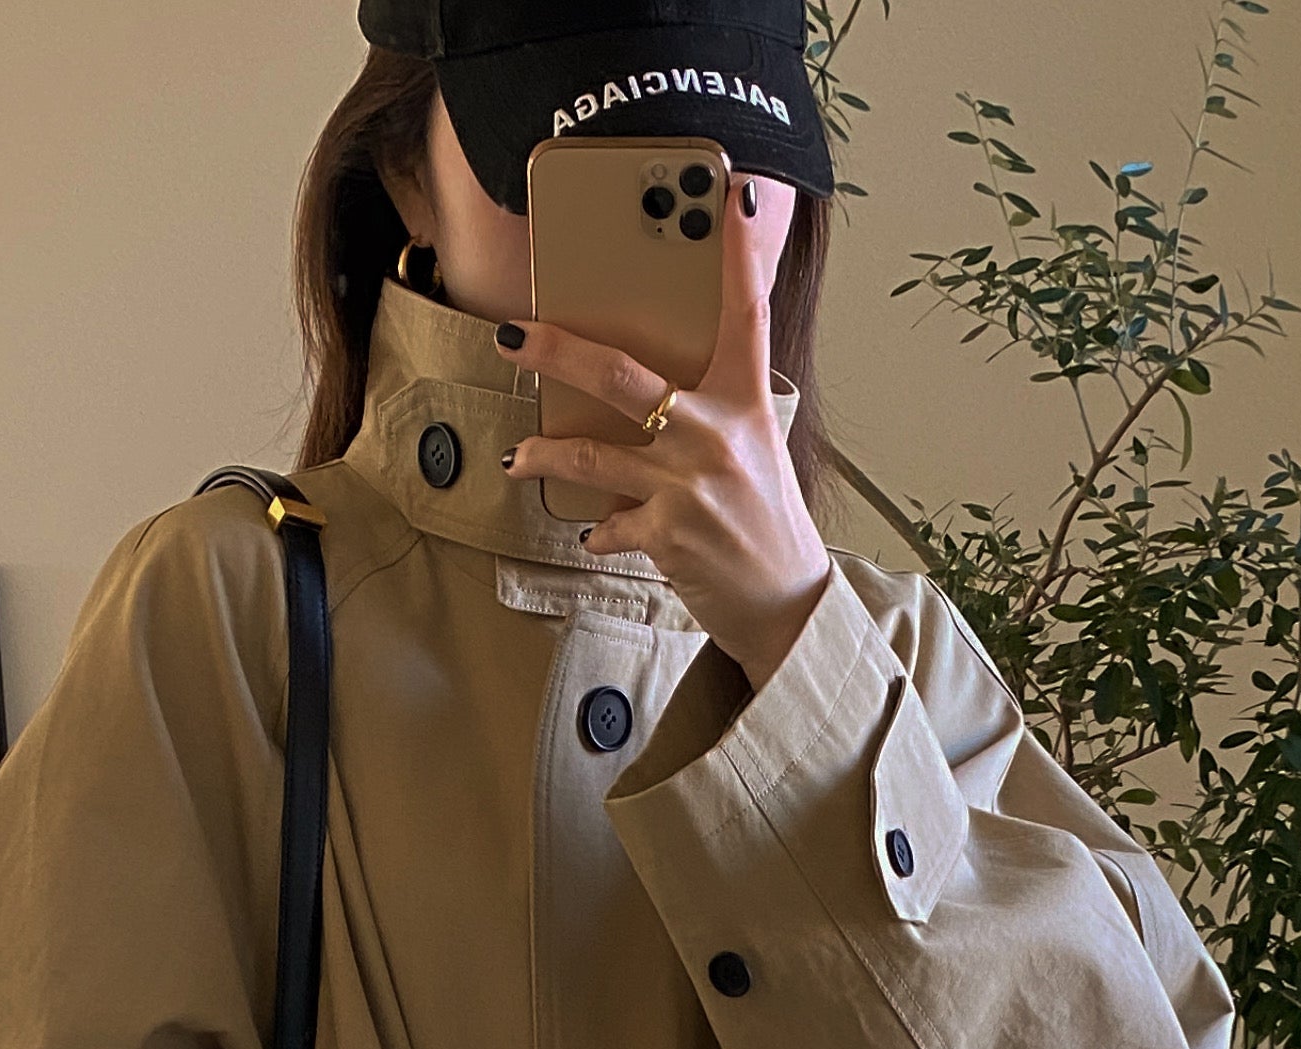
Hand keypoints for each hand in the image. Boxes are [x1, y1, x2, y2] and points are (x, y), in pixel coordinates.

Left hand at [498, 182, 832, 691]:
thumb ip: (713, 413)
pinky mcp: (666, 533)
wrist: (785, 601)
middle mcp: (716, 435)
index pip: (746, 315)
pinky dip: (599, 529)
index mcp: (746, 405)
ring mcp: (688, 484)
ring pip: (592, 455)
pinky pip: (608, 522)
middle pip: (623, 376)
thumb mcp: (756, 451)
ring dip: (545, 456)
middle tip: (514, 335)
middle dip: (559, 351)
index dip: (739, 254)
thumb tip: (653, 394)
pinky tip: (596, 533)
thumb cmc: (765, 522)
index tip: (734, 195)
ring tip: (518, 457)